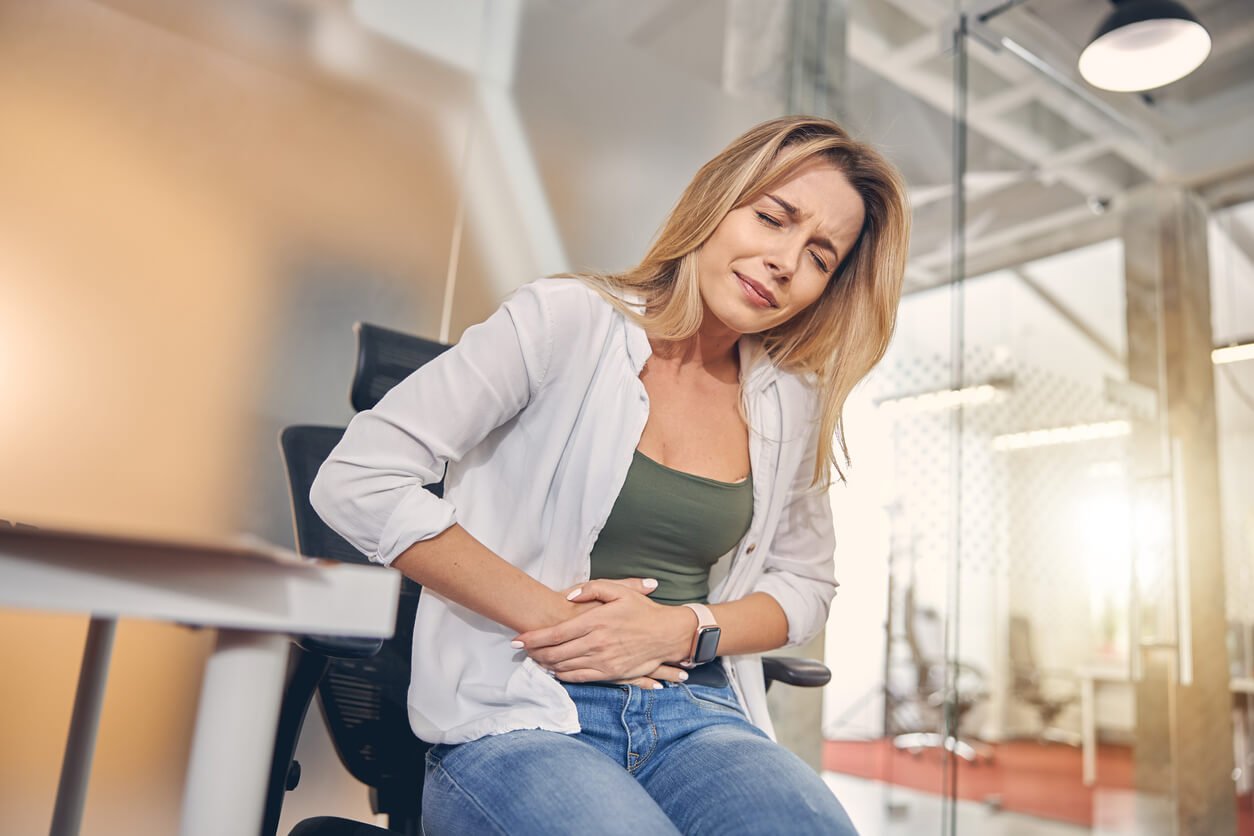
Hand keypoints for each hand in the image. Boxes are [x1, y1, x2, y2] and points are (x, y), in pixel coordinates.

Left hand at [513, 579, 693, 684]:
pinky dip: (563, 675)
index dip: (533, 638)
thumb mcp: (619, 590)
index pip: (555, 633)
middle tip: (521, 650)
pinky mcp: (610, 674)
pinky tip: (554, 670)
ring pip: (564, 667)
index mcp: (595, 622)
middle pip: (555, 653)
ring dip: (545, 665)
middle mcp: (596, 643)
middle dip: (534, 653)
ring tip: (533, 659)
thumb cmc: (642, 610)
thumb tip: (567, 596)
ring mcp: (602, 661)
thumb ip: (591, 589)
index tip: (518, 639)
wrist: (667, 635)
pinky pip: (579, 678)